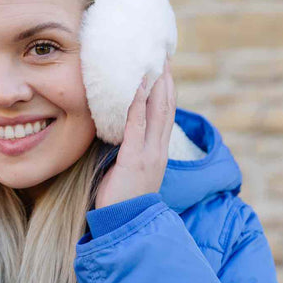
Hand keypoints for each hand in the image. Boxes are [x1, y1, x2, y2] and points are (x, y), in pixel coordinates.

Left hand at [95, 58, 175, 209]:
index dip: (166, 91)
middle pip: (167, 107)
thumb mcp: (127, 170)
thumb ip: (127, 149)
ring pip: (158, 112)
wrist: (124, 226)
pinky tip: (138, 85)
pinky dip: (139, 103)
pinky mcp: (135, 159)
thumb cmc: (120, 200)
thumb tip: (116, 130)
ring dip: (156, 84)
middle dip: (165, 80)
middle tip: (162, 55)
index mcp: (158, 153)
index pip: (165, 115)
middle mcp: (158, 150)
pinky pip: (138, 125)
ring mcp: (150, 155)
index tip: (163, 69)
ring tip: (153, 62)